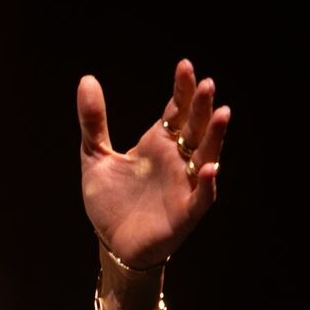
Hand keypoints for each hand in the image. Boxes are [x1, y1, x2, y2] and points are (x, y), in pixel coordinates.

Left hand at [78, 59, 228, 270]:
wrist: (112, 243)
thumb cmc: (110, 201)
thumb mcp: (94, 156)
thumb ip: (93, 121)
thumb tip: (87, 79)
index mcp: (158, 144)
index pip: (176, 111)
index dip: (182, 90)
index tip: (185, 66)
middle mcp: (177, 161)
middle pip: (195, 129)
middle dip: (201, 107)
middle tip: (207, 84)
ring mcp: (184, 185)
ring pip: (206, 157)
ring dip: (215, 137)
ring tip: (222, 113)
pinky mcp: (185, 213)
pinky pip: (201, 197)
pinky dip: (207, 184)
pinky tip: (209, 168)